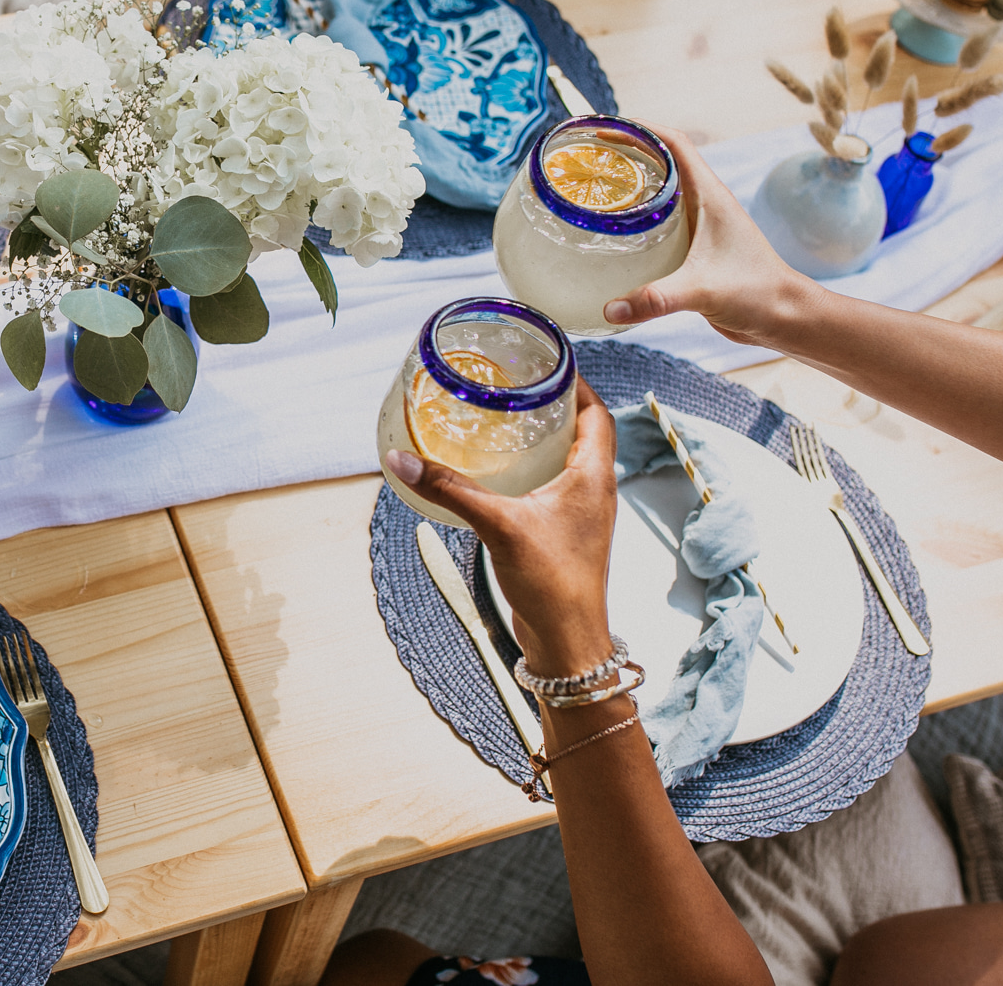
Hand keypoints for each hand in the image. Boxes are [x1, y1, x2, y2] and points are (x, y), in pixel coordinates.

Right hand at [381, 380, 619, 677]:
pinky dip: (530, 470)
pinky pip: (552, 488)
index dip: (579, 382)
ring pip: (568, 461)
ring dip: (544, 437)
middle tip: (519, 386)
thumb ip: (451, 490)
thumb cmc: (554, 584)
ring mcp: (580, 515)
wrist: (568, 641)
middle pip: (584, 431)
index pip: (598, 413)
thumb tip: (404, 460)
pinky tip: (499, 473)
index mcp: (594, 477)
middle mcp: (594, 491)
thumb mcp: (499, 526)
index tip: (551, 361)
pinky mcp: (563, 534)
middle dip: (555, 404)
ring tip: (506, 420)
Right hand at [600, 126, 825, 347]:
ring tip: (593, 188)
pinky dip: (635, 216)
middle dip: (625, 153)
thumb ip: (657, 298)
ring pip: (659, 190)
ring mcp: (700, 224)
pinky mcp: (695, 247)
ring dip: (630, 183)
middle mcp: (704, 203)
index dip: (639, 129)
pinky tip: (613, 231)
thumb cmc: (758, 293)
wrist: (784, 317)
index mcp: (710, 196)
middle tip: (588, 158)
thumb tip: (611, 309)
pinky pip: (659, 220)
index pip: (673, 143)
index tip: (604, 129)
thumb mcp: (704, 290)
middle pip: (661, 161)